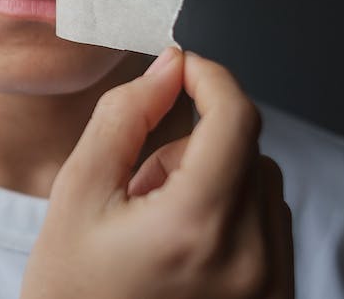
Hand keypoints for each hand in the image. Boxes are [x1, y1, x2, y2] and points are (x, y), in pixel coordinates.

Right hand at [21, 48, 293, 298]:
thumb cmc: (69, 287)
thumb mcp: (78, 192)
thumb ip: (124, 116)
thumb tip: (167, 66)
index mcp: (195, 228)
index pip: (236, 119)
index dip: (211, 78)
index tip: (184, 67)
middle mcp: (250, 260)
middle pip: (246, 148)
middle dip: (193, 142)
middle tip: (140, 179)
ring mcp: (269, 285)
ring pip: (260, 181)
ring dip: (212, 176)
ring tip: (156, 217)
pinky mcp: (274, 297)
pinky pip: (268, 220)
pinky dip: (229, 207)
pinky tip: (183, 238)